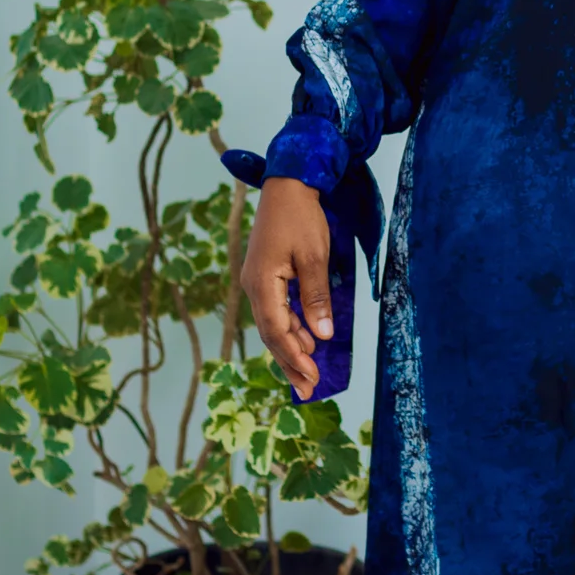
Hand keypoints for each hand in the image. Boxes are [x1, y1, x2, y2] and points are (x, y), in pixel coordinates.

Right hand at [244, 177, 333, 399]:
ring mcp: (257, 282)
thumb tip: (321, 335)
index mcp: (261, 283)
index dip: (294, 357)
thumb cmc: (301, 217)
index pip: (277, 330)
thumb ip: (316, 297)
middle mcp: (253, 286)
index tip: (312, 377)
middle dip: (289, 363)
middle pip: (270, 334)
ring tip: (308, 373)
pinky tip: (304, 341)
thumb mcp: (315, 257)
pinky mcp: (265, 277)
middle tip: (308, 389)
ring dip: (290, 348)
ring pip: (272, 325)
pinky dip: (290, 329)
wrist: (287, 185)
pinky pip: (275, 311)